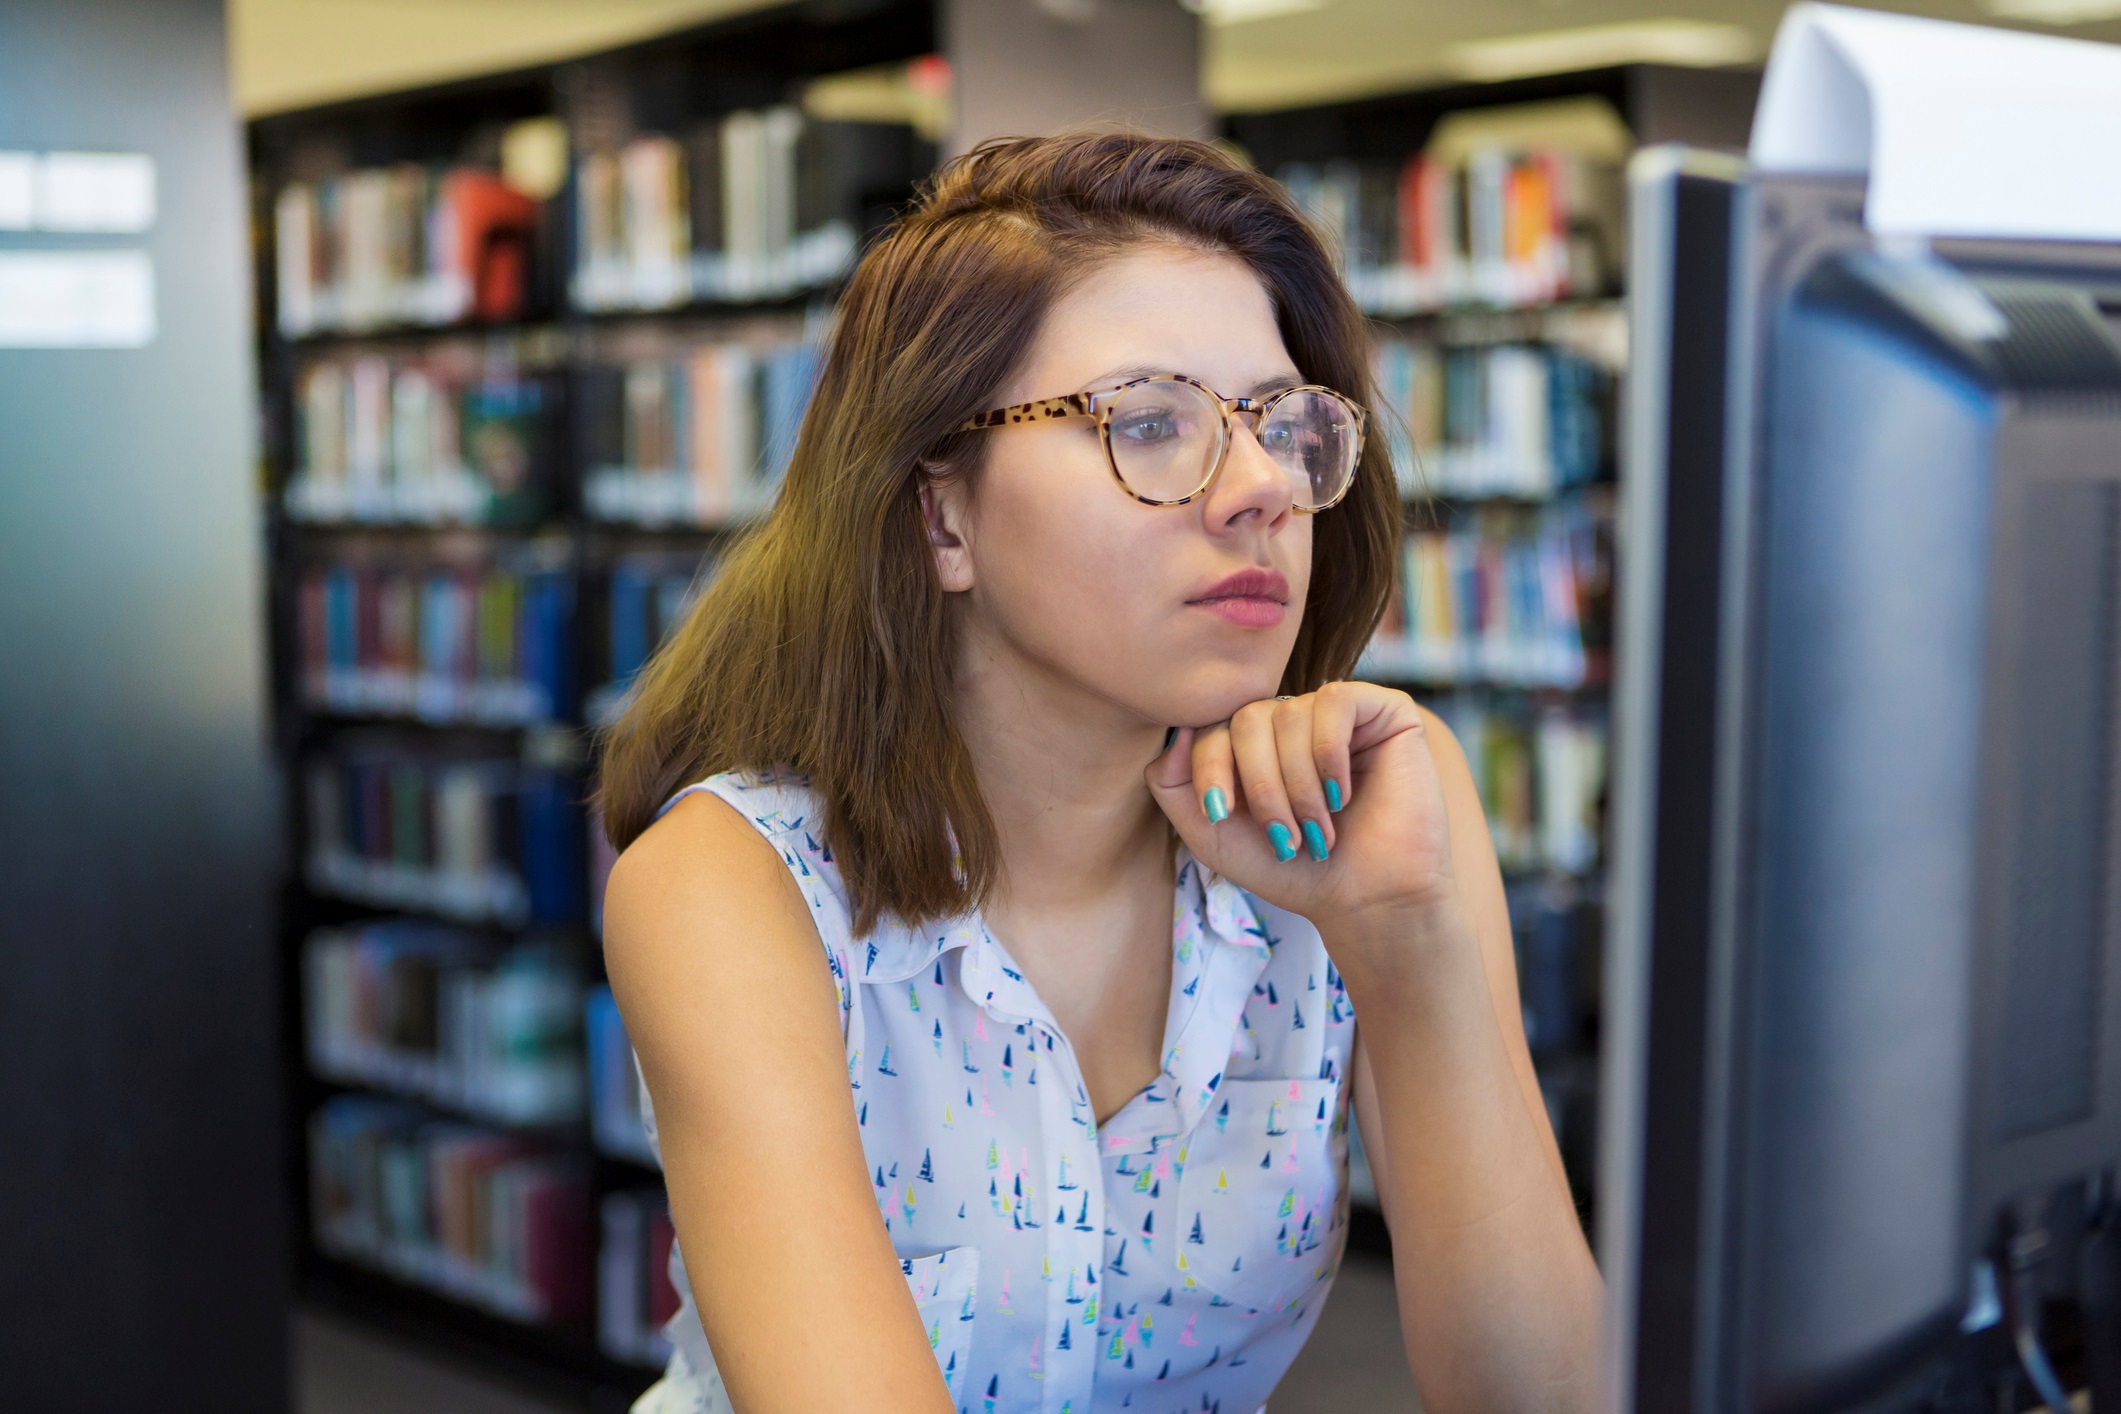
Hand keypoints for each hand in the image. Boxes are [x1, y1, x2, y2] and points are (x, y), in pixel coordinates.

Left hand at [1146, 682, 1459, 937]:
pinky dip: (1329, 753)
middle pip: (1247, 719)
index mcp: (1254, 745)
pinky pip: (1335, 701)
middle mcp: (1294, 722)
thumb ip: (1174, 784)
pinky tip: (1343, 793)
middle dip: (1258, 785)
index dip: (1209, 768)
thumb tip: (1177, 729)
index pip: (1212, 726)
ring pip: (1288, 716)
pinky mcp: (1384, 711)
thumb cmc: (1294, 872)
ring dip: (1297, 786)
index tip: (1220, 815)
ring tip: (1318, 831)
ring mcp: (1338, 715)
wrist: (1368, 902)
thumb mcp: (1212, 835)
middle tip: (1283, 837)